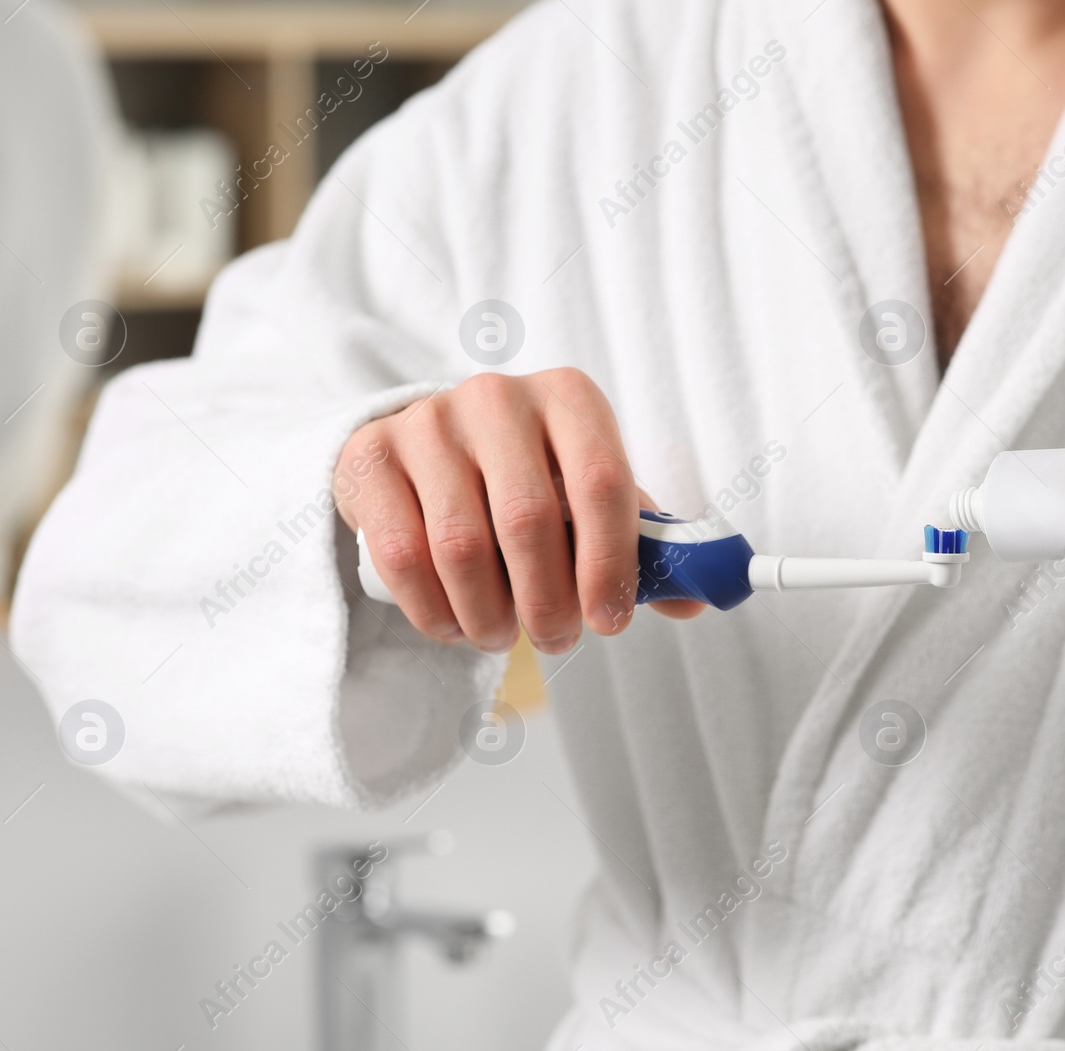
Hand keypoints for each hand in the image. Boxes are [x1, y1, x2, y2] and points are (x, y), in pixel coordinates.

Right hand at [335, 369, 702, 652]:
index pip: (601, 481)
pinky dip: (434, 612)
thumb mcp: (588, 499)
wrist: (428, 451)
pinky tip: (454, 624)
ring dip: (489, 616)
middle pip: (527, 521)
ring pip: (461, 547)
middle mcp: (497, 397)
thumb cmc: (529, 481)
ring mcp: (427, 422)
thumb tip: (694, 602)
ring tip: (501, 633)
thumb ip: (642, 548)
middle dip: (547, 604)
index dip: (610, 563)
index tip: (609, 621)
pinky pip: (402, 557)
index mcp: (568, 398)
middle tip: (556, 639)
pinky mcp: (370, 456)